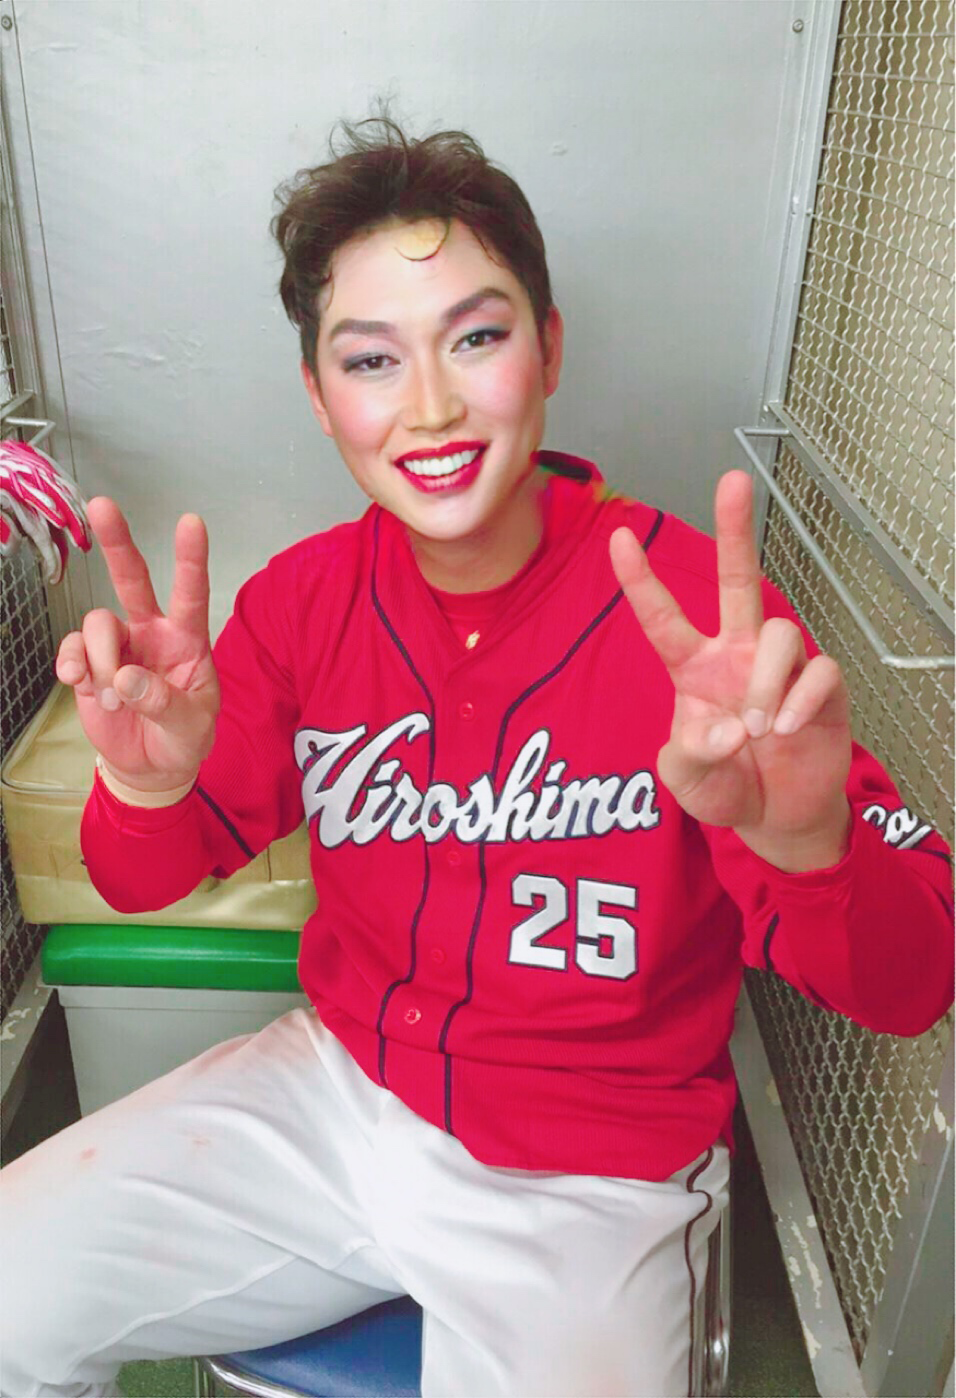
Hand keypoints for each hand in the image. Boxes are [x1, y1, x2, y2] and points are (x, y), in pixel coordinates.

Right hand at [55, 498, 218, 792]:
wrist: (152, 767)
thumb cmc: (183, 739)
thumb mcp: (190, 727)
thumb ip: (163, 703)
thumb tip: (127, 678)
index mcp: (187, 640)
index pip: (191, 594)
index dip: (191, 559)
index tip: (191, 522)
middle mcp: (151, 633)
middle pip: (133, 580)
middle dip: (118, 543)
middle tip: (103, 505)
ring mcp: (118, 647)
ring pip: (97, 623)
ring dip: (100, 659)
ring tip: (113, 699)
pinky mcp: (90, 665)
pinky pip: (73, 649)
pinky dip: (73, 665)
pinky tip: (80, 684)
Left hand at [609, 471, 851, 871]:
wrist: (776, 817)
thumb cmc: (724, 786)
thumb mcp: (687, 781)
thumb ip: (689, 757)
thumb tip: (726, 729)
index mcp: (694, 668)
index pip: (663, 618)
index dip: (641, 581)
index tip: (617, 537)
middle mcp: (737, 653)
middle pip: (738, 579)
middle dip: (736, 529)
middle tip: (732, 480)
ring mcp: (781, 667)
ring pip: (779, 633)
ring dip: (765, 681)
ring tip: (760, 728)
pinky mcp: (822, 687)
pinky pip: (818, 671)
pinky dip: (800, 700)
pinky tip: (786, 730)